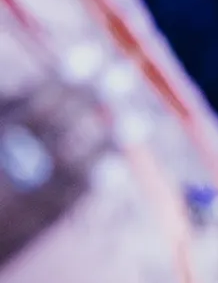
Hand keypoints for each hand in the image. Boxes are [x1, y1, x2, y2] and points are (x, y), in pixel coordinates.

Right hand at [0, 31, 113, 266]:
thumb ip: (7, 109)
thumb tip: (30, 88)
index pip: (28, 104)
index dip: (60, 80)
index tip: (91, 54)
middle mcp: (4, 163)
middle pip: (49, 125)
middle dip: (88, 96)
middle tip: (123, 71)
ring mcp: (13, 196)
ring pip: (63, 165)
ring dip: (104, 141)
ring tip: (138, 121)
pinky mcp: (21, 228)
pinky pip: (59, 207)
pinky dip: (88, 186)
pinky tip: (117, 168)